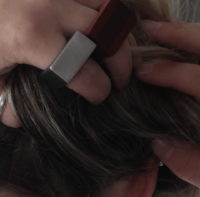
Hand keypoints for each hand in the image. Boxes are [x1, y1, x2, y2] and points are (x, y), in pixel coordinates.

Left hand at [0, 0, 134, 126]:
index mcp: (31, 36)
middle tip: (118, 80)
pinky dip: (98, 9)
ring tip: (111, 50)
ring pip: (106, 6)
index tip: (97, 97)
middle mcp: (46, 6)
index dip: (99, 92)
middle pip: (109, 37)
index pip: (88, 74)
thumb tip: (21, 116)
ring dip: (115, 31)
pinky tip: (95, 26)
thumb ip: (6, 102)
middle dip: (121, 63)